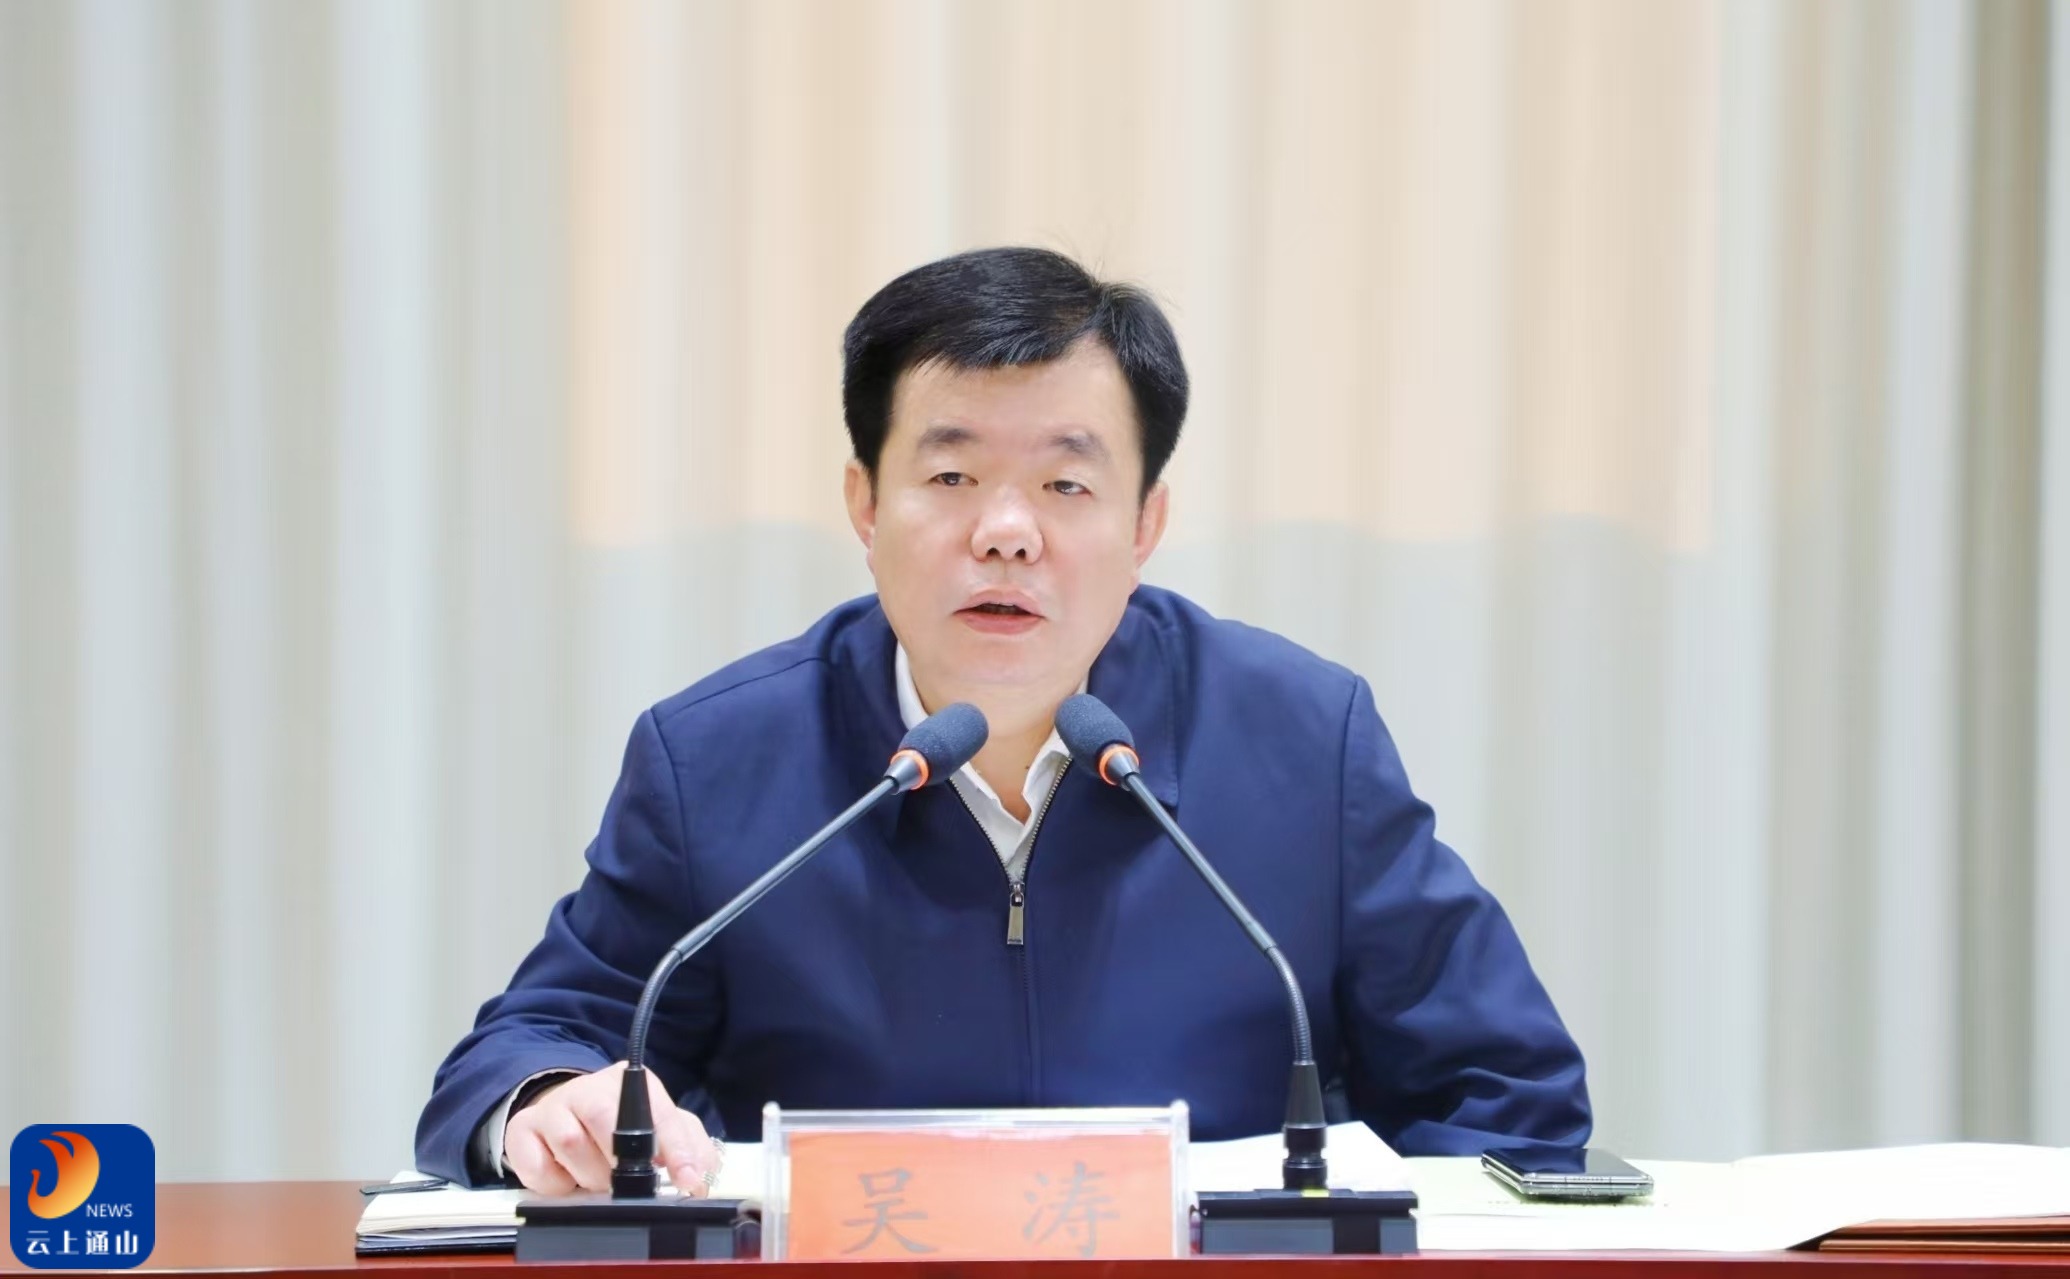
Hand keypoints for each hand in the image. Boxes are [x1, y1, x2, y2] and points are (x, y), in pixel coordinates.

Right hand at [503, 1062, 720, 1195]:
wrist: (560, 1116)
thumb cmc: (615, 1127)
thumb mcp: (658, 1129)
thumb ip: (689, 1149)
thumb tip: (699, 1179)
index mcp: (631, 1084)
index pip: (659, 1114)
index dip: (676, 1150)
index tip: (688, 1182)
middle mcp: (590, 1089)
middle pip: (605, 1118)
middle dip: (619, 1160)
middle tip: (624, 1180)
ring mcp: (552, 1108)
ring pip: (570, 1143)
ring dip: (589, 1176)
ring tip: (596, 1179)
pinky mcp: (522, 1131)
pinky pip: (537, 1167)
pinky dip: (556, 1184)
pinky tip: (565, 1178)